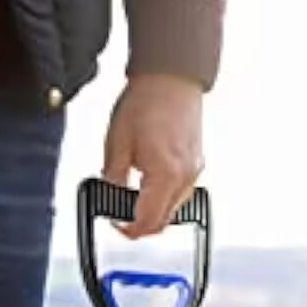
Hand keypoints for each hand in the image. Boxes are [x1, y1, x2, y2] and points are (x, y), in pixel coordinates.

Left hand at [102, 74, 204, 238]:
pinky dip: (164, 199)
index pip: (146, 222)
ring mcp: (194, 169)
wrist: (171, 75)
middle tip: (120, 218)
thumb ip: (112, 179)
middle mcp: (184, 176)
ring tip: (131, 203)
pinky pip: (181, 194)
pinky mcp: (197, 161)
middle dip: (140, 226)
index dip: (127, 230)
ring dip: (153, 214)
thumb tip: (109, 198)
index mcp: (164, 175)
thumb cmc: (145, 103)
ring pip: (173, 210)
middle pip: (162, 222)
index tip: (114, 225)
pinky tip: (149, 189)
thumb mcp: (116, 145)